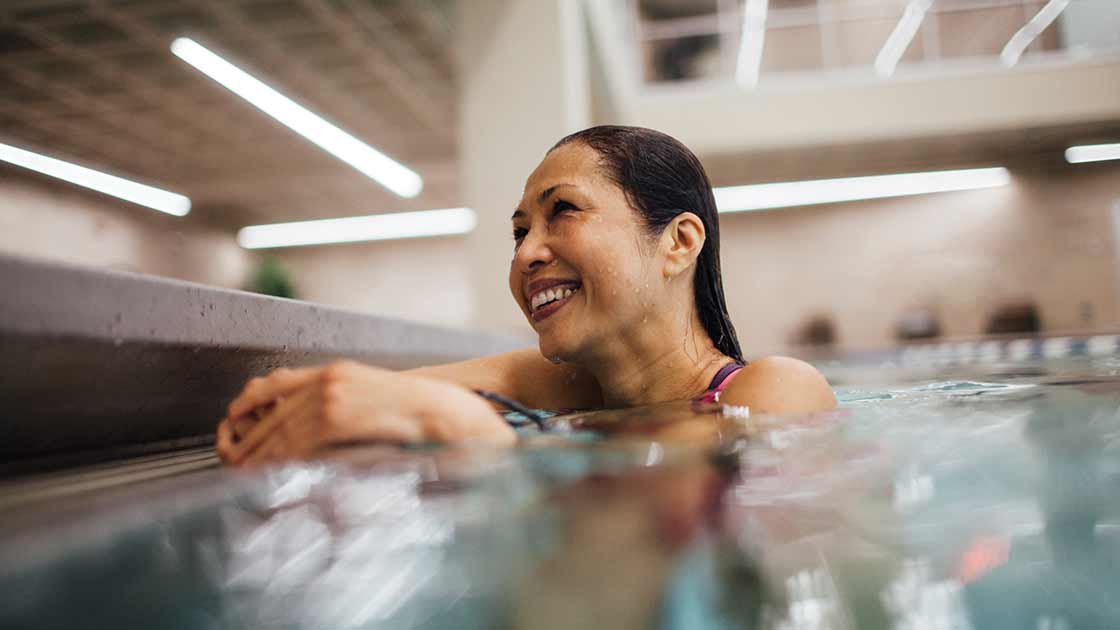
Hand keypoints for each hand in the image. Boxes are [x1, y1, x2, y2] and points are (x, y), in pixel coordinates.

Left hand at [216, 361, 516, 465]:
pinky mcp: (338, 418)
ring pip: (281, 429)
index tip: (233, 418)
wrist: (446, 413)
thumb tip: (316, 430)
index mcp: (337, 371)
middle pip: (274, 409)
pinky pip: (297, 443)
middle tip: (231, 457)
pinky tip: (269, 472)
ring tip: (242, 472)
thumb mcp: (374, 397)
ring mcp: (333, 397)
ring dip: (259, 454)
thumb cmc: (420, 413)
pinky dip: (279, 458)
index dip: (251, 401)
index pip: (279, 381)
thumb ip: (343, 405)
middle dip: (250, 437)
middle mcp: (329, 379)